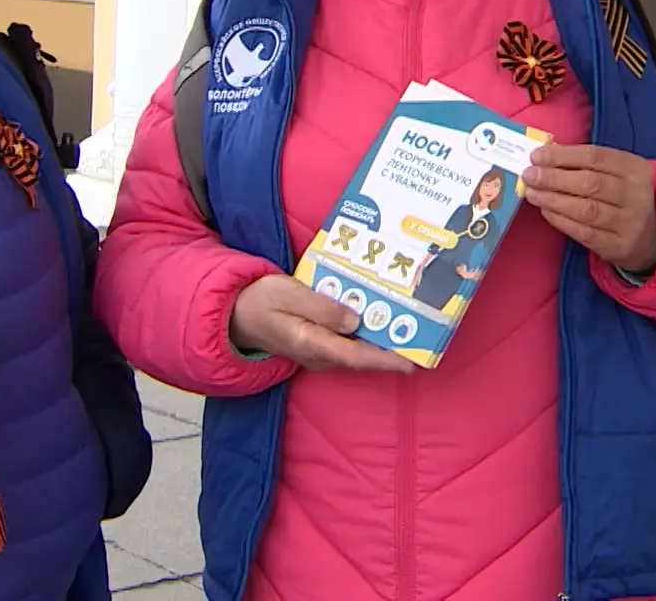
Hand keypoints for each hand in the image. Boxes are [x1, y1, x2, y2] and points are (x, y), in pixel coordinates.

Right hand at [228, 275, 415, 373]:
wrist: (235, 313)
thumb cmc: (260, 300)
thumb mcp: (288, 293)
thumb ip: (321, 307)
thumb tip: (355, 320)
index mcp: (311, 343)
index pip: (355, 356)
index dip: (384, 359)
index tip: (411, 362)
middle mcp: (318, 354)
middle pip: (361, 357)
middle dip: (390, 350)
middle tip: (420, 337)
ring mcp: (317, 353)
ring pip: (355, 352)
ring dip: (379, 343)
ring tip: (406, 327)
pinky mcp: (317, 346)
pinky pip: (346, 346)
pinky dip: (364, 337)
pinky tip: (376, 319)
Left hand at [521, 143, 655, 274]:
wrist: (655, 236)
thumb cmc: (625, 196)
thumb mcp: (618, 173)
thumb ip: (587, 164)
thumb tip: (546, 157)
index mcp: (635, 169)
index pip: (596, 157)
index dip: (563, 155)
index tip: (537, 156)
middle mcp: (636, 194)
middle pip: (590, 183)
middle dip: (554, 178)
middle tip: (530, 175)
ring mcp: (629, 222)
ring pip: (586, 209)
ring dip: (553, 200)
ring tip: (531, 193)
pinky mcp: (619, 246)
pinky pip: (584, 232)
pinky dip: (561, 221)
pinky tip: (546, 211)